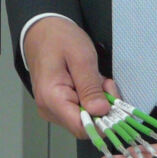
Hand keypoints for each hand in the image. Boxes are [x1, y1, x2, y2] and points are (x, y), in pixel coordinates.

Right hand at [23, 16, 117, 138]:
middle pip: (85, 124)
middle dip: (102, 107)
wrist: (42, 29)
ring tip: (97, 78)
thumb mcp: (81, 57)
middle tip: (106, 82)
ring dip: (97, 101)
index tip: (114, 101)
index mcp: (52, 98)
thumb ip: (90, 86)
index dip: (103, 121)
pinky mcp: (57, 104)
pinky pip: (79, 110)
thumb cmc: (59, 39)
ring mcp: (52, 108)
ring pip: (84, 117)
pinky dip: (90, 98)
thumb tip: (101, 112)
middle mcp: (49, 109)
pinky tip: (91, 81)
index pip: (82, 128)